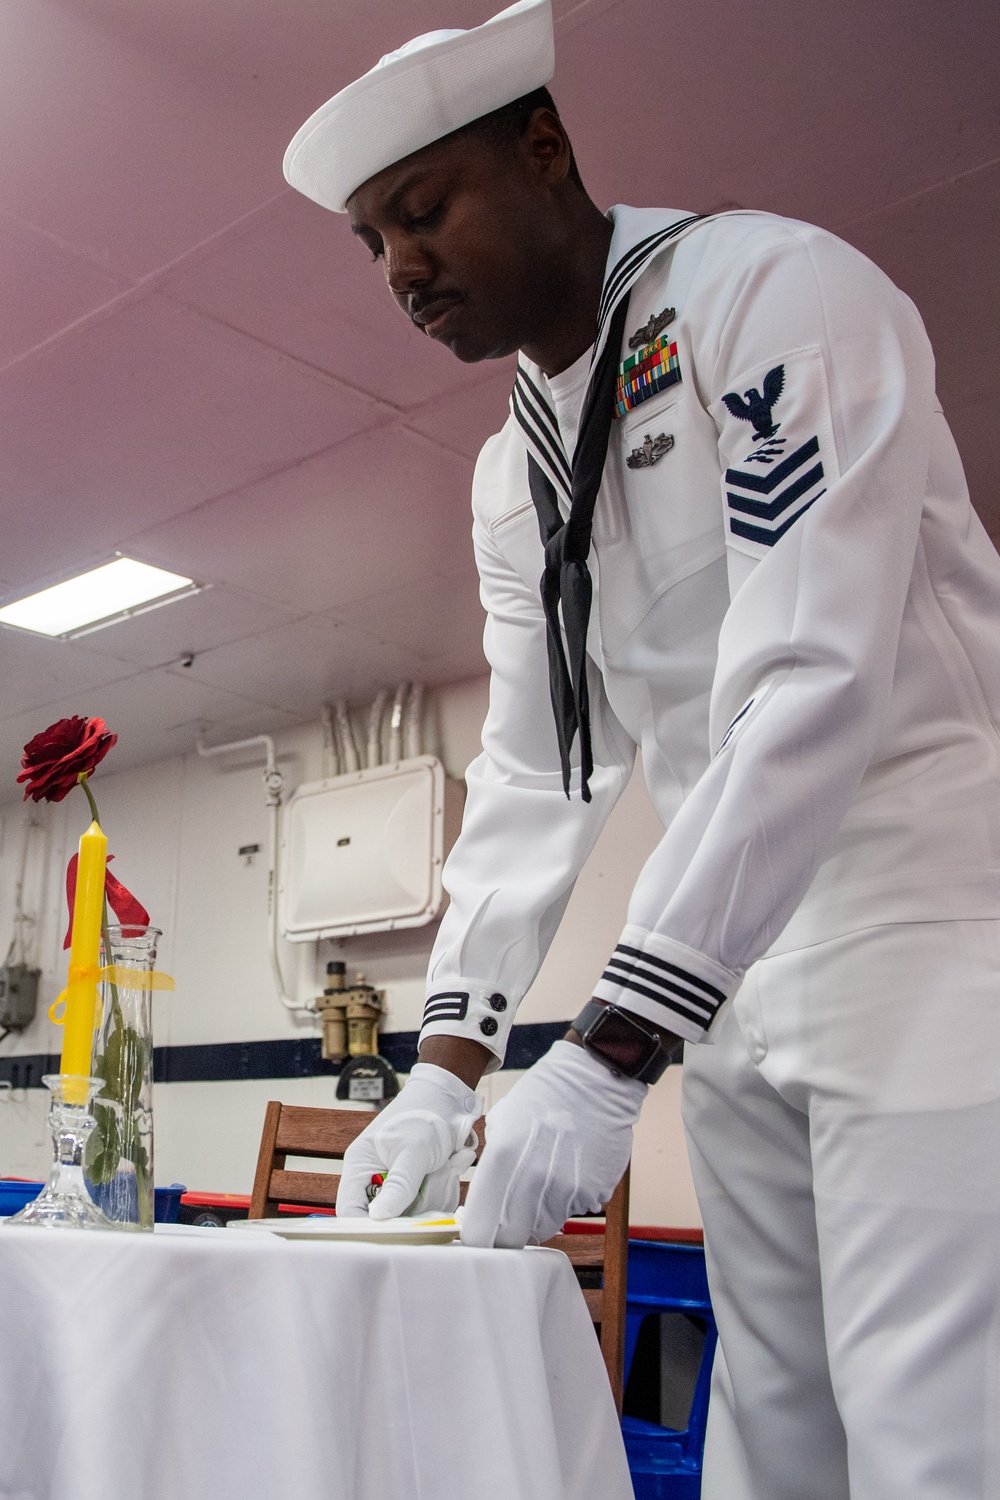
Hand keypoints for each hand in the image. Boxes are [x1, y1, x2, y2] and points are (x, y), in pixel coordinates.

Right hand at [336, 1062, 482, 1219]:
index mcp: (360, 1168)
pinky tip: (450, 1165)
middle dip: (414, 1207)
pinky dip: (444, 1190)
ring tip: (446, 1163)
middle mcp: (374, 1181)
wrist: (447, 1099)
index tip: (395, 1232)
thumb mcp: (414, 1150)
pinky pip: (429, 1206)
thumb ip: (399, 1184)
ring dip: (435, 1193)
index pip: (350, 1212)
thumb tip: (379, 1218)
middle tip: (435, 1182)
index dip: (367, 1228)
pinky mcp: (416, 1188)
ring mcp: (397, 1186)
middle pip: (386, 1219)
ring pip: (412, 1214)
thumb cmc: (424, 1115)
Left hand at [460, 1040, 645, 1248]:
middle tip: (510, 1221)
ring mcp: (564, 1189)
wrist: (593, 1080)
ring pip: (543, 1226)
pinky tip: (571, 1168)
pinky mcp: (592, 1192)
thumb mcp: (502, 1121)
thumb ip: (491, 1163)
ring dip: (540, 1213)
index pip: (479, 1227)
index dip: (477, 1236)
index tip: (480, 1236)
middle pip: (511, 1238)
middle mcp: (532, 1180)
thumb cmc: (542, 1097)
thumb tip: (485, 1201)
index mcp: (501, 1161)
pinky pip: (572, 1210)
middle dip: (507, 1235)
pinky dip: (569, 1199)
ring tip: (546, 1178)